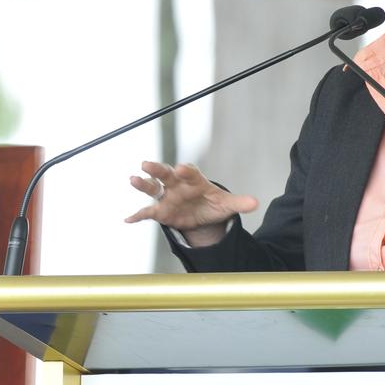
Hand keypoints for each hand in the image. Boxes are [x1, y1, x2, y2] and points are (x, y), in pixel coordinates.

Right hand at [125, 161, 258, 246]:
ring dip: (143, 184)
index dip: (186, 170)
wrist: (202, 214)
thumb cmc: (212, 203)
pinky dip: (138, 215)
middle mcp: (177, 185)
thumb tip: (255, 203)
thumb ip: (239, 202)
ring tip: (133, 180)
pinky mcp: (161, 211)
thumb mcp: (226, 204)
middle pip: (166, 174)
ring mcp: (167, 197)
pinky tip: (128, 219)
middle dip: (156, 169)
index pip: (190, 173)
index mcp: (194, 180)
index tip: (182, 168)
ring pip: (153, 188)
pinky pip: (148, 212)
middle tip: (146, 164)